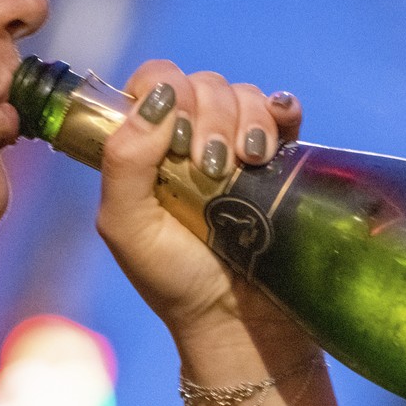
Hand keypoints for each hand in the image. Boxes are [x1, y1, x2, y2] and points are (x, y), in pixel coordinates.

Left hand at [95, 61, 304, 352]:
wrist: (236, 321)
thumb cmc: (174, 281)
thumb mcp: (126, 227)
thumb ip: (123, 163)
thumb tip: (155, 102)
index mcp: (147, 150)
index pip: (154, 84)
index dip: (167, 94)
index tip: (178, 137)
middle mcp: (190, 142)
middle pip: (202, 85)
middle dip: (209, 117)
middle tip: (212, 168)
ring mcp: (236, 149)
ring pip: (243, 95)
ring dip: (246, 120)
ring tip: (247, 166)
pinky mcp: (279, 161)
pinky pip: (282, 111)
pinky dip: (281, 111)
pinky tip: (276, 137)